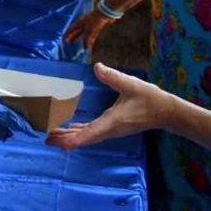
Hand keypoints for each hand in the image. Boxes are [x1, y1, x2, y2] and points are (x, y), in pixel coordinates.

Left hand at [46, 63, 171, 149]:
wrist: (166, 112)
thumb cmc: (150, 99)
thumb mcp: (131, 84)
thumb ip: (113, 76)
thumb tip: (97, 67)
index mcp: (111, 122)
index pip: (87, 135)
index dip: (70, 140)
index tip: (56, 143)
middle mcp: (108, 129)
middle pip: (82, 138)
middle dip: (63, 139)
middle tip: (44, 138)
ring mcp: (110, 130)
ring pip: (86, 136)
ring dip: (69, 136)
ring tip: (51, 135)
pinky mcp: (112, 126)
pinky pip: (92, 132)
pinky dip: (79, 132)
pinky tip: (71, 128)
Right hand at [63, 9, 116, 51]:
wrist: (106, 13)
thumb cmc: (96, 20)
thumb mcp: (90, 30)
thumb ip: (87, 39)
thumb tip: (85, 47)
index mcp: (80, 22)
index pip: (71, 29)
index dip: (67, 34)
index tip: (63, 39)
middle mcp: (84, 24)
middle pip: (77, 32)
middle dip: (73, 37)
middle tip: (68, 43)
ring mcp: (90, 26)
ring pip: (84, 34)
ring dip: (80, 39)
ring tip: (76, 43)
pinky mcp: (96, 28)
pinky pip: (91, 36)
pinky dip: (89, 41)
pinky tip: (88, 45)